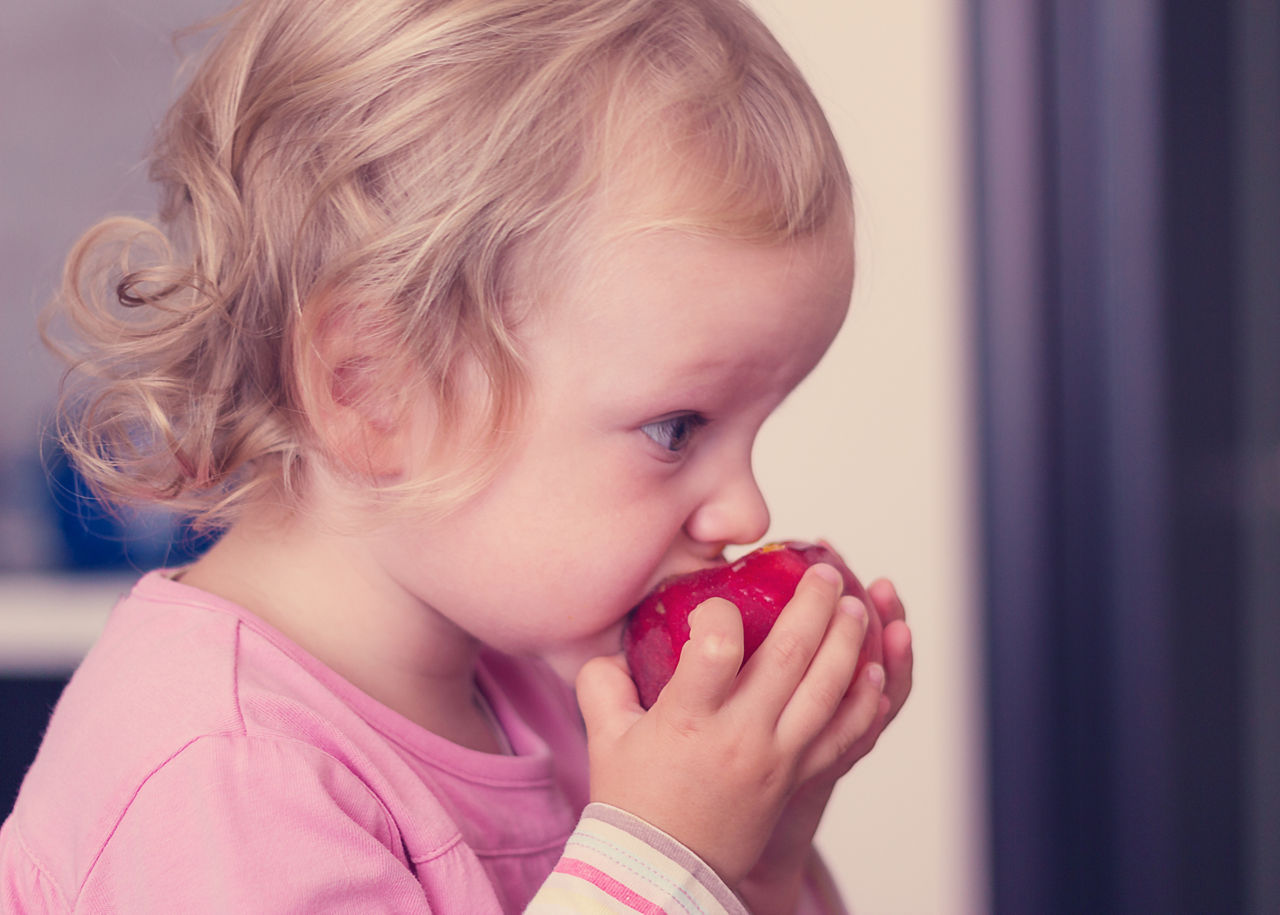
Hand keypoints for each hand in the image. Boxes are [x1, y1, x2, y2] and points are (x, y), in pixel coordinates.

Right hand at [576, 565, 885, 884]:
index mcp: (688, 719)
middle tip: (828, 574)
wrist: (663, 872)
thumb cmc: (633, 801)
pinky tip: (874, 674)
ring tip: (858, 610)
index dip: (722, 614)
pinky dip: (864, 703)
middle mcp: (740, 736)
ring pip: (827, 692)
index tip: (717, 608)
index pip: (718, 647)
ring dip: (848, 644)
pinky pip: (844, 738)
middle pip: (790, 658)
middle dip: (814, 606)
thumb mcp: (605, 736)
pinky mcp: (797, 779)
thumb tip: (616, 647)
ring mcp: (776, 759)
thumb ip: (604, 682)